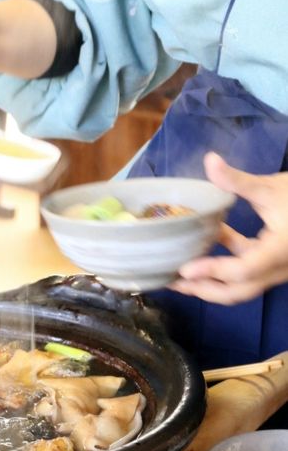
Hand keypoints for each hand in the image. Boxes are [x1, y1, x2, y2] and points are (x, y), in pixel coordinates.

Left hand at [169, 152, 287, 303]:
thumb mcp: (270, 187)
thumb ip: (237, 180)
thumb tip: (210, 160)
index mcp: (280, 251)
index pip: (243, 270)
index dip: (213, 271)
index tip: (185, 270)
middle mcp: (279, 266)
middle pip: (239, 291)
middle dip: (205, 290)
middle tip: (173, 282)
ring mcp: (276, 267)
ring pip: (242, 284)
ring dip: (211, 279)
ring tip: (181, 272)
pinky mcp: (273, 261)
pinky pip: (247, 268)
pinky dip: (225, 260)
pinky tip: (208, 240)